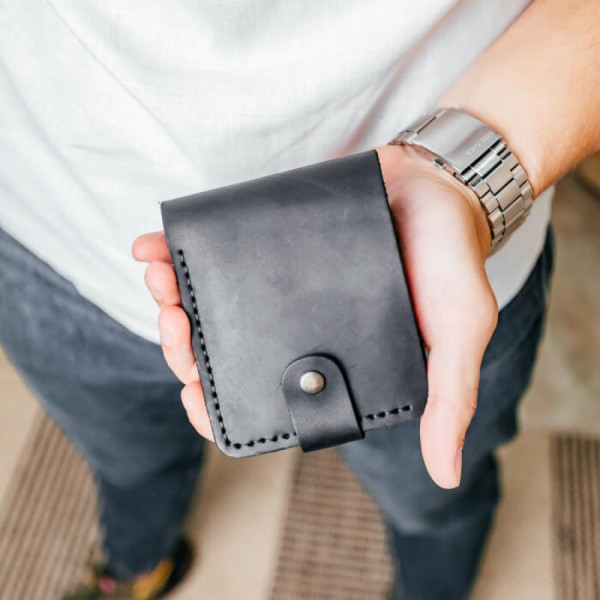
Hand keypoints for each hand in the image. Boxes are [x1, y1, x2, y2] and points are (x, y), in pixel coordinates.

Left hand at [132, 144, 496, 488]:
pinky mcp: (267, 242)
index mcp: (331, 362)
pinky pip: (214, 252)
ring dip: (171, 301)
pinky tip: (150, 248)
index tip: (193, 396)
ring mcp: (278, 287)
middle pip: (223, 354)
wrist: (440, 185)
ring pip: (211, 307)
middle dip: (185, 348)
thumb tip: (445, 475)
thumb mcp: (458, 333)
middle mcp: (297, 329)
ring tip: (160, 283)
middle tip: (176, 325)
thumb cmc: (450, 264)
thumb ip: (447, 397)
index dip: (221, 408)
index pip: (266, 400)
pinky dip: (176, 251)